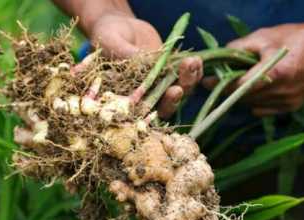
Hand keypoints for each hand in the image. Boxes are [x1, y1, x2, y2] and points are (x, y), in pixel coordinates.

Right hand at [88, 12, 202, 117]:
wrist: (118, 25)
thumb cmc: (106, 35)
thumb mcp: (110, 41)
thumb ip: (124, 53)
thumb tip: (147, 64)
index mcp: (126, 97)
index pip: (145, 110)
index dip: (162, 105)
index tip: (174, 91)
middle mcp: (144, 97)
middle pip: (166, 107)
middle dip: (177, 95)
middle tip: (183, 82)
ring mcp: (159, 86)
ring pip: (180, 94)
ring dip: (189, 81)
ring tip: (192, 62)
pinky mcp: (170, 74)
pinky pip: (187, 78)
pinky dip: (194, 72)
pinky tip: (196, 60)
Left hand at [204, 22, 303, 115]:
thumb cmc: (294, 38)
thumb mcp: (264, 37)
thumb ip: (239, 48)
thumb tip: (219, 57)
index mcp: (274, 73)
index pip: (238, 86)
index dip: (219, 85)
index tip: (205, 82)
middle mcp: (281, 92)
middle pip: (243, 98)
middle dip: (229, 90)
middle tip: (220, 80)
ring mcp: (287, 102)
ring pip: (252, 106)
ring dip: (243, 97)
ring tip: (242, 82)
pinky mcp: (292, 107)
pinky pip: (264, 110)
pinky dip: (257, 102)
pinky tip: (260, 89)